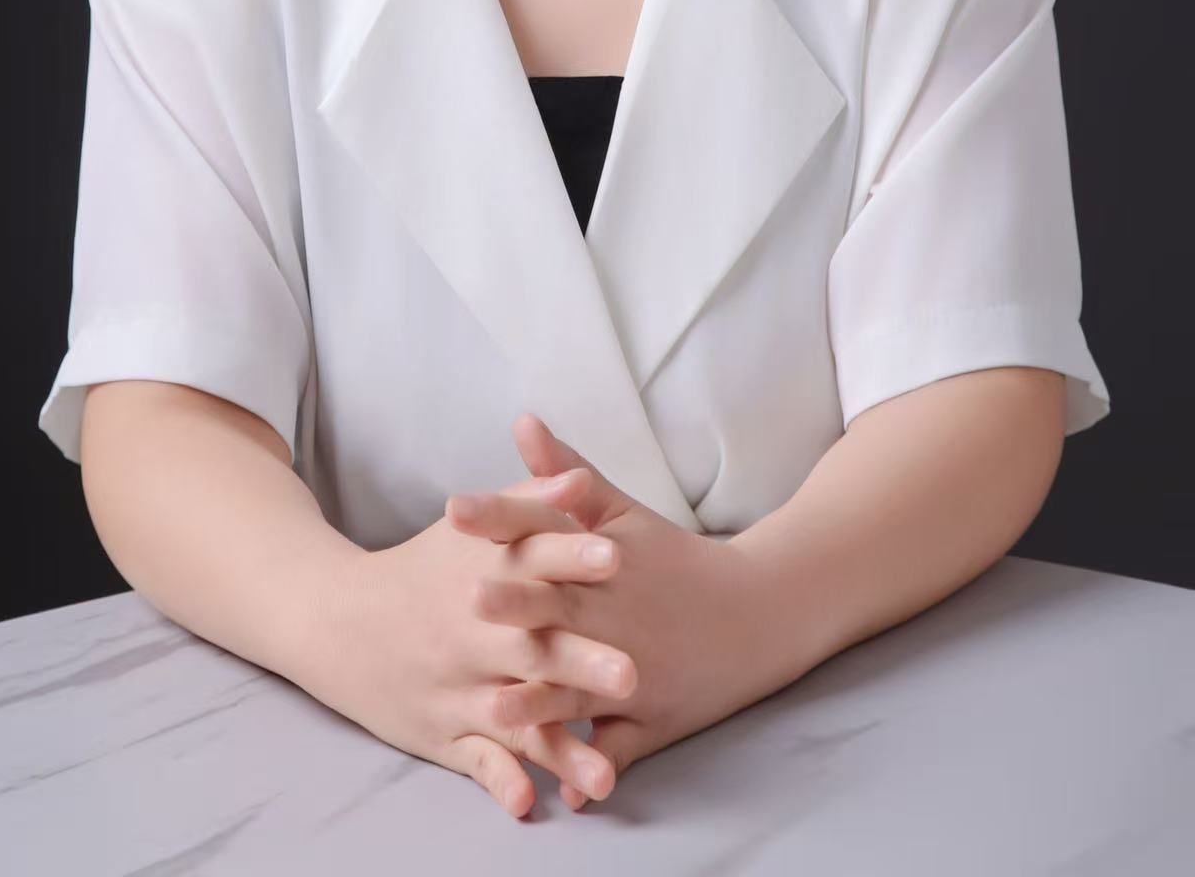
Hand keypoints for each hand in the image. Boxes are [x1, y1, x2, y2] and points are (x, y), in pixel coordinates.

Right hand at [318, 471, 637, 820]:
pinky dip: (500, 783)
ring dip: (559, 747)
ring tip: (604, 774)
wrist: (339, 620)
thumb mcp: (473, 530)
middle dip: (581, 662)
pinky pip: (477, 762)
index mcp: (483, 575)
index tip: (614, 555)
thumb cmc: (425, 568)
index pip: (534, 560)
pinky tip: (532, 803)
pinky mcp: (444, 733)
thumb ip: (532, 502)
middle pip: (533, 648)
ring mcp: (458, 689)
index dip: (572, 558)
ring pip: (516, 720)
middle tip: (631, 674)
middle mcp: (471, 634)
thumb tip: (584, 480)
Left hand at [447, 414, 757, 809]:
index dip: (499, 518)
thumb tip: (521, 421)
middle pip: (559, 606)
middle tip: (469, 599)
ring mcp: (636, 669)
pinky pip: (623, 748)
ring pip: (582, 687)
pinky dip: (597, 768)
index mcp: (603, 559)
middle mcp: (617, 612)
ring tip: (495, 709)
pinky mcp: (655, 718)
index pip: (543, 530)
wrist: (759, 611)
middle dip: (517, 605)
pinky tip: (568, 793)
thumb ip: (566, 472)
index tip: (453, 508)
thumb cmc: (676, 559)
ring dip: (540, 701)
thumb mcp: (620, 512)